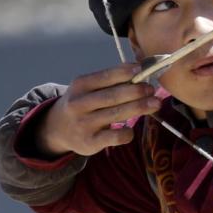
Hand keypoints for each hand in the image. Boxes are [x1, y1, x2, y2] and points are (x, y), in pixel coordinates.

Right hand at [36, 63, 161, 156]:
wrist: (57, 128)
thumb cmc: (82, 103)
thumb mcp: (87, 88)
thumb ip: (109, 80)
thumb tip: (139, 70)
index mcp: (80, 85)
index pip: (105, 76)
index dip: (125, 72)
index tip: (142, 70)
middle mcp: (79, 104)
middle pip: (113, 96)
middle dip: (136, 91)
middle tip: (151, 89)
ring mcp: (84, 124)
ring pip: (116, 114)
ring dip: (139, 107)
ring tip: (155, 103)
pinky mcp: (90, 142)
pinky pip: (115, 137)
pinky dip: (127, 132)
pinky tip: (131, 129)